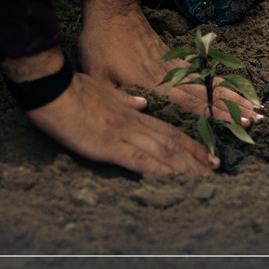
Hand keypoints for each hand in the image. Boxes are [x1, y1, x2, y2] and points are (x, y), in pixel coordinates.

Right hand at [26, 71, 217, 174]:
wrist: (51, 88)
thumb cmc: (70, 88)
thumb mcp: (102, 88)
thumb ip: (123, 98)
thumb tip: (142, 102)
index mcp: (130, 111)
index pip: (167, 128)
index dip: (189, 142)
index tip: (206, 153)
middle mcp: (132, 122)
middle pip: (172, 141)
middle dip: (196, 156)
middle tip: (216, 170)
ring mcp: (122, 133)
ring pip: (163, 151)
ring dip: (186, 166)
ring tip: (205, 178)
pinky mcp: (109, 144)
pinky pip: (140, 160)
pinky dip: (159, 171)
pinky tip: (173, 180)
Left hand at [78, 0, 259, 125]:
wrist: (112, 9)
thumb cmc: (101, 44)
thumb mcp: (97, 74)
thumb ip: (117, 96)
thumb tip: (144, 109)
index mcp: (152, 82)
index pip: (189, 103)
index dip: (214, 114)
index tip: (238, 123)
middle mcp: (169, 74)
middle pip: (207, 94)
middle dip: (233, 108)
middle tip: (259, 119)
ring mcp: (174, 64)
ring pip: (208, 83)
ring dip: (232, 95)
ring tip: (255, 106)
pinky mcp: (173, 57)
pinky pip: (200, 72)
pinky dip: (219, 81)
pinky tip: (231, 88)